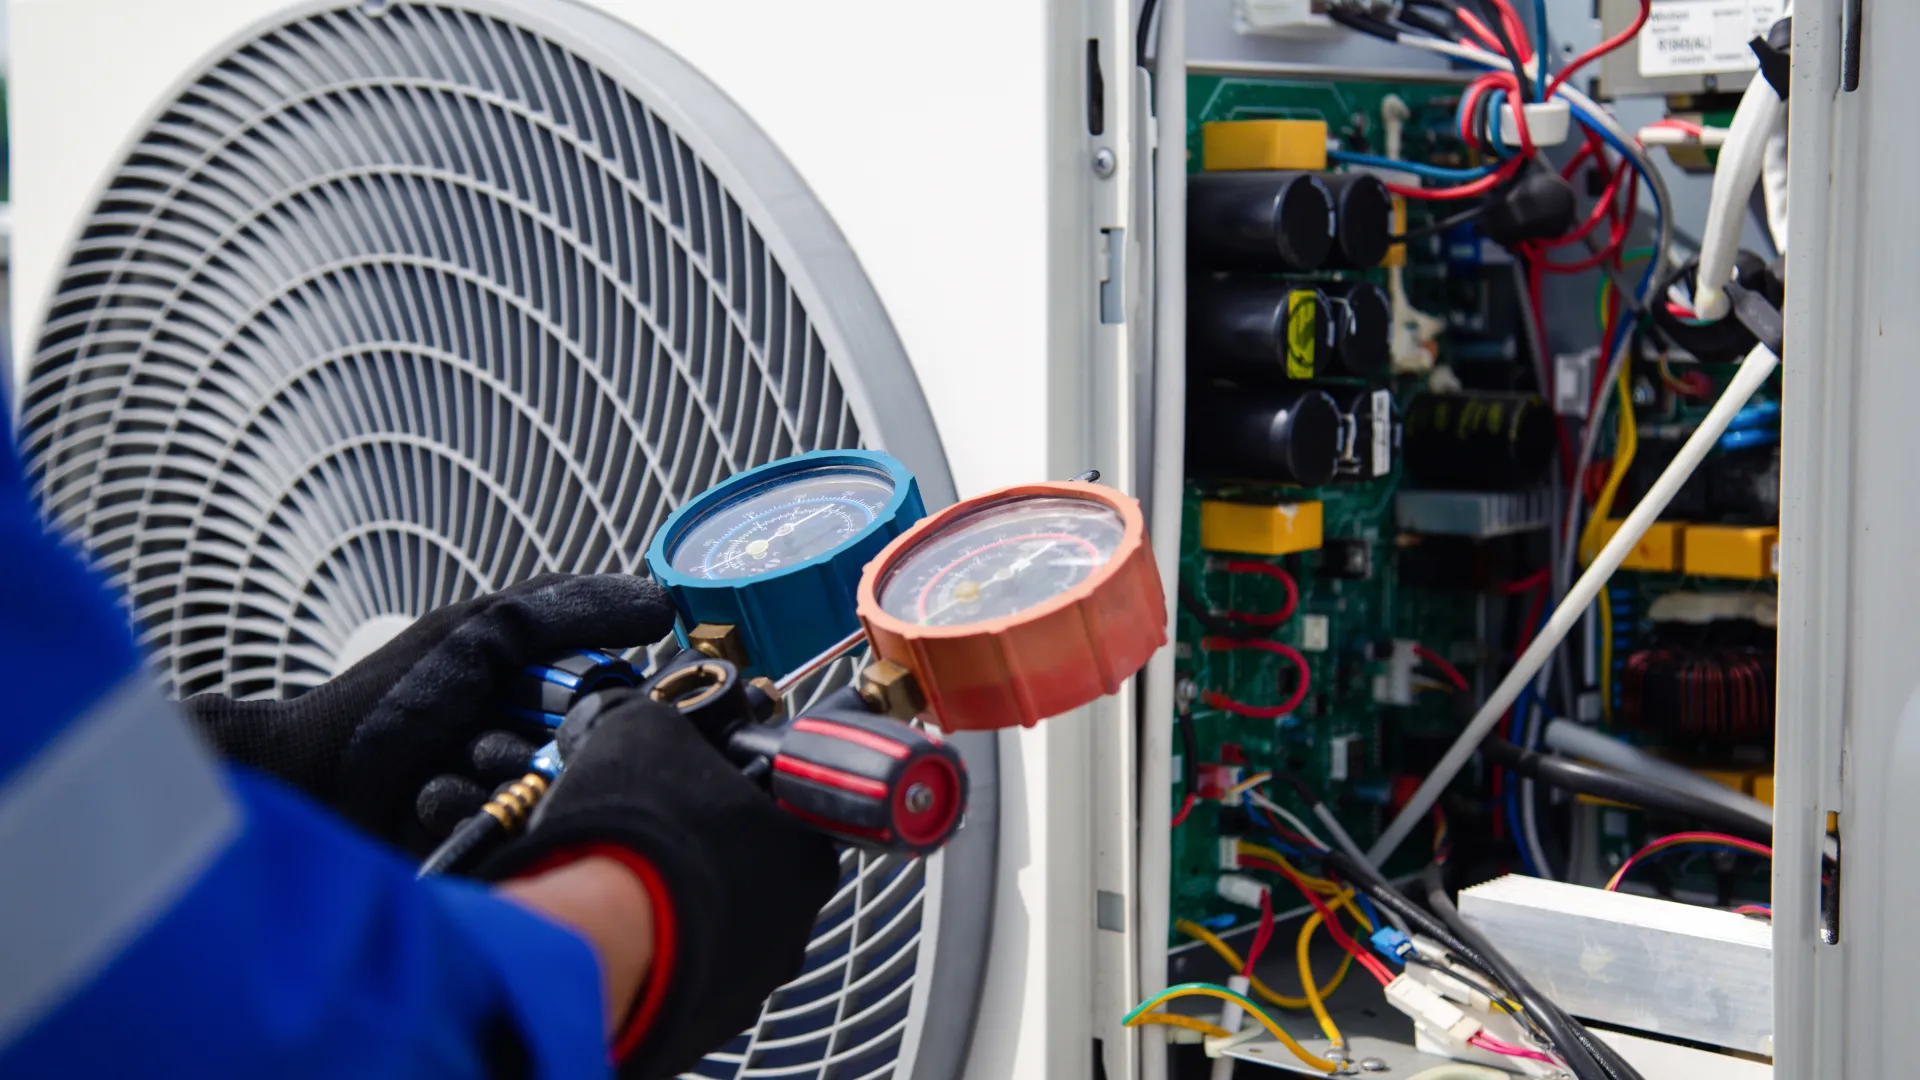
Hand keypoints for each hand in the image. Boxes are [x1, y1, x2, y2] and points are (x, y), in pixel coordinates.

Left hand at [181, 574, 676, 841]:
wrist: (305, 779)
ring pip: (549, 795)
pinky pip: (509, 833)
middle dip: (532, 743)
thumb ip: (566, 610)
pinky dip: (464, 813)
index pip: (617, 691)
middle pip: (588, 750)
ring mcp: (508, 792)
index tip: (594, 703)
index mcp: (537, 681)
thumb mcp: (478, 632)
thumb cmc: (381, 701)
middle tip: (478, 732)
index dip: (610, 701)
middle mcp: (530, 734)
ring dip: (491, 779)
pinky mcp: (488, 842)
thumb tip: (659, 602)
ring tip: (440, 770)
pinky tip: (423, 804)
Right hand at [478, 690, 839, 1078]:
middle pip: (759, 876)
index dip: (744, 799)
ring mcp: (752, 979)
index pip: (792, 817)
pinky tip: (626, 932)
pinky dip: (666, 955)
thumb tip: (653, 716)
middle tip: (662, 835)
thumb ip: (668, 721)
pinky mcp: (706, 1020)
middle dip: (712, 855)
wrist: (590, 938)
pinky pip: (690, 975)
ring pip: (726, 930)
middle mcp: (795, 924)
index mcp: (806, 852)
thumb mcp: (649, 730)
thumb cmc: (636, 835)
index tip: (708, 793)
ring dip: (690, 907)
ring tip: (635, 883)